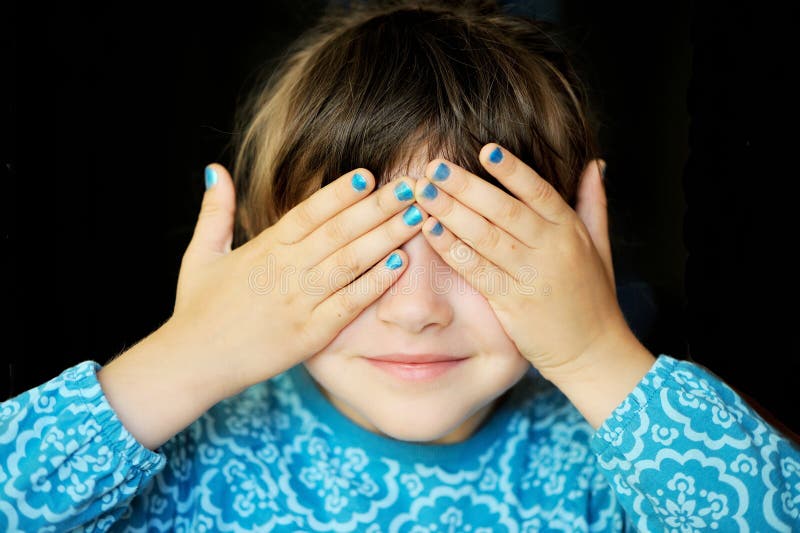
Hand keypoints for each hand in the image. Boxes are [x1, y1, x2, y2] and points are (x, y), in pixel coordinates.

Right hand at [169, 164, 427, 395]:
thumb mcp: (200, 254)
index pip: (309, 212)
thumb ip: (215, 211)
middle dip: (378, 207)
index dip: (340, 193)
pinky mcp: (310, 334)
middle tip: (410, 186)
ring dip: (386, 237)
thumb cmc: (197, 308)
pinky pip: (349, 303)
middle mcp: (285, 270)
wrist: (191, 363)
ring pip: (350, 262)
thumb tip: (216, 168)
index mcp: (263, 248)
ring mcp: (299, 302)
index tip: (369, 175)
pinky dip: (376, 282)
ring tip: (416, 216)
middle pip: (339, 231)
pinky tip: (401, 263)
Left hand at [412, 144, 632, 379]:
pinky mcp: (511, 304)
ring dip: (451, 213)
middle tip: (434, 167)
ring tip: (424, 193)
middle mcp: (552, 250)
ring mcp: (531, 278)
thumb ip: (594, 203)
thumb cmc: (593, 296)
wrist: (593, 352)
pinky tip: (431, 231)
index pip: (539, 192)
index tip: (485, 149)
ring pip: (486, 238)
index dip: (511, 170)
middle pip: (504, 211)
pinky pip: (476, 271)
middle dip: (466, 187)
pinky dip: (453, 250)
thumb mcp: (600, 246)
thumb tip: (596, 164)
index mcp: (570, 231)